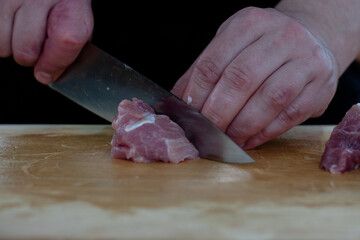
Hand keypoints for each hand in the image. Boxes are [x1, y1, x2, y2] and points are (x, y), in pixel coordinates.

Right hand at [0, 0, 92, 83]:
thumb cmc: (63, 1)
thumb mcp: (77, 19)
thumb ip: (68, 49)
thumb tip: (47, 75)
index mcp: (72, 3)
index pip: (66, 40)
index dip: (54, 63)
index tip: (46, 73)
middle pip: (26, 51)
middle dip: (30, 55)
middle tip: (35, 43)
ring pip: (2, 45)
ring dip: (9, 45)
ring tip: (21, 29)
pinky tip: (9, 22)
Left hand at [172, 7, 337, 148]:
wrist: (314, 37)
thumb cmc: (264, 45)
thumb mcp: (232, 43)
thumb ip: (206, 69)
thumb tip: (177, 101)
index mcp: (249, 23)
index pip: (213, 63)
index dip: (196, 94)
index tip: (187, 115)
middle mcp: (281, 36)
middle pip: (240, 80)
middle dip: (218, 114)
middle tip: (206, 132)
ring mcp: (306, 60)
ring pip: (269, 99)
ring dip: (242, 126)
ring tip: (227, 140)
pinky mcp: (321, 86)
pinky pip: (290, 115)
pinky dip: (265, 133)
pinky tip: (249, 140)